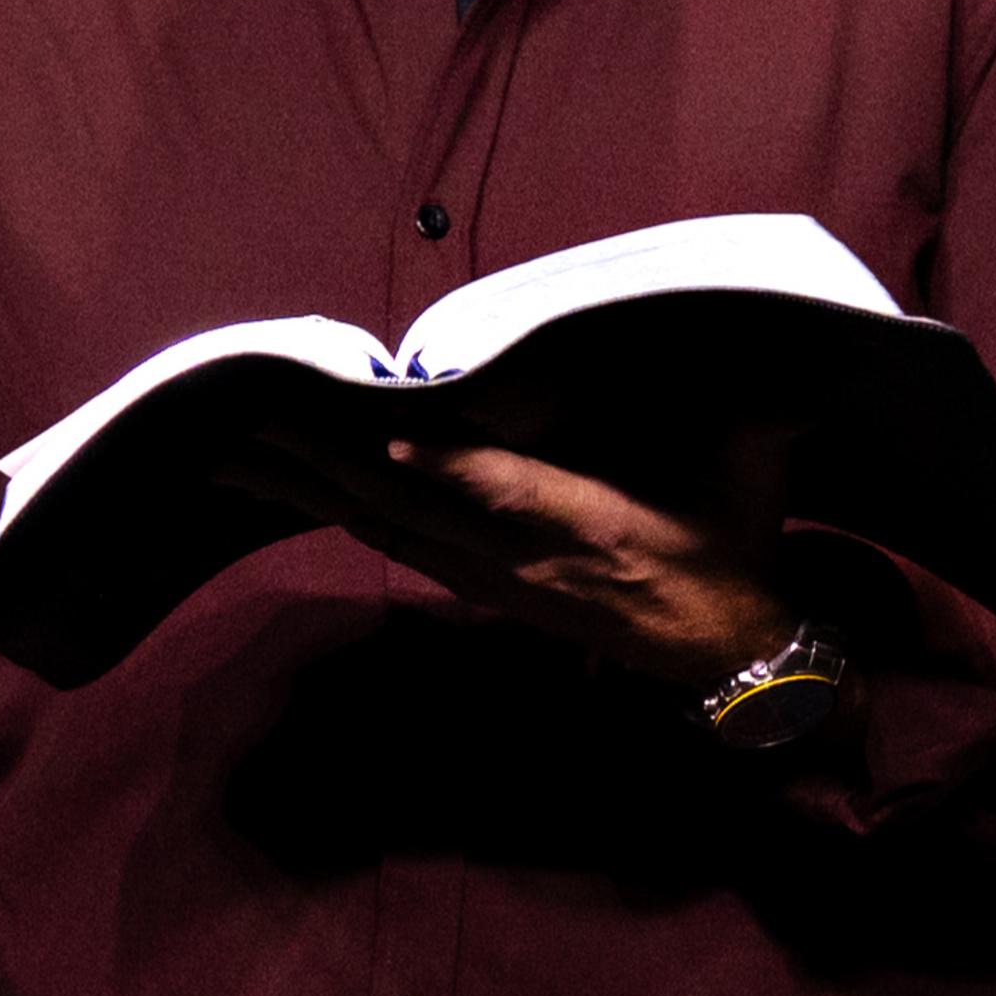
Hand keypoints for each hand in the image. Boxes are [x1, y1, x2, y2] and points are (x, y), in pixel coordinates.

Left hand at [223, 419, 796, 688]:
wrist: (730, 658)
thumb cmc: (736, 547)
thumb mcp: (750, 471)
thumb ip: (744, 405)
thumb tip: (761, 337)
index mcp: (588, 526)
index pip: (508, 493)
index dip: (449, 470)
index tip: (387, 441)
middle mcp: (522, 561)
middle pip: (407, 510)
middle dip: (320, 468)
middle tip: (241, 428)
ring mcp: (494, 582)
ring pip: (384, 530)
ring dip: (307, 492)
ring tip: (233, 457)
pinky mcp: (483, 590)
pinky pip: (396, 544)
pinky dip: (339, 512)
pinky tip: (292, 489)